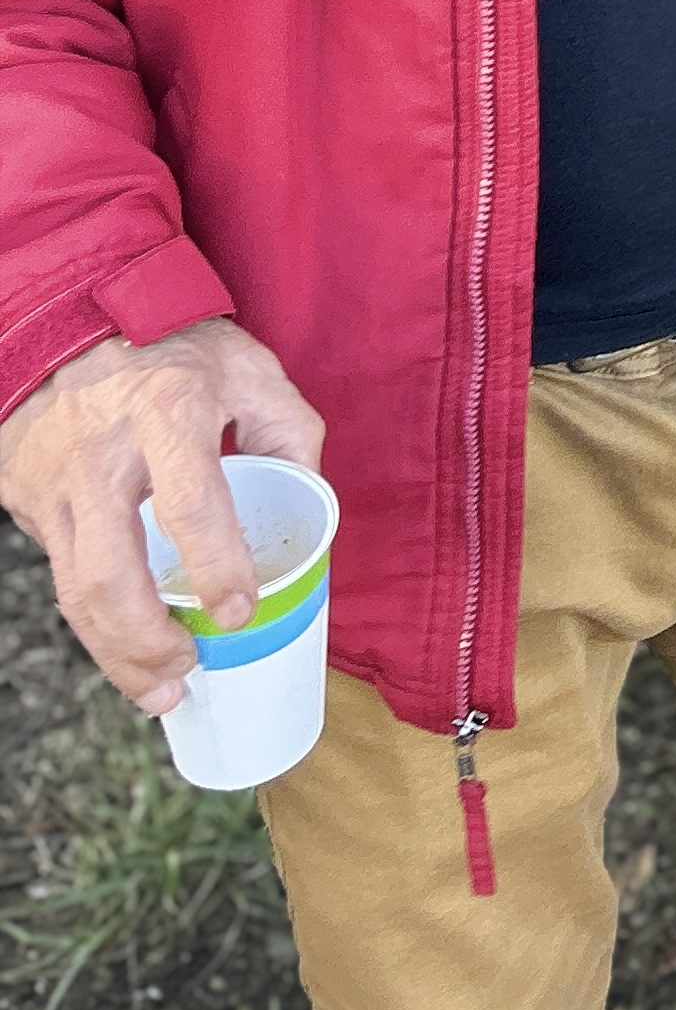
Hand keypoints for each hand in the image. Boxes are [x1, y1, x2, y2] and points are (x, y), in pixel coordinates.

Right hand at [0, 319, 324, 714]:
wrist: (70, 318)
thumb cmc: (171, 346)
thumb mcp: (247, 366)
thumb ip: (289, 428)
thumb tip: (311, 498)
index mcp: (167, 413)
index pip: (189, 504)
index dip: (216, 567)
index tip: (238, 611)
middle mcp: (102, 456)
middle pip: (110, 573)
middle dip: (148, 642)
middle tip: (188, 675)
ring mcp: (56, 485)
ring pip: (75, 592)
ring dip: (115, 654)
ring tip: (159, 690)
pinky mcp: (29, 504)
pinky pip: (59, 577)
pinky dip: (92, 625)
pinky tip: (125, 649)